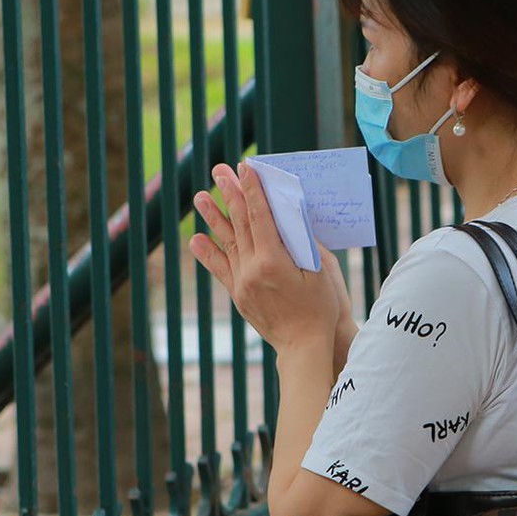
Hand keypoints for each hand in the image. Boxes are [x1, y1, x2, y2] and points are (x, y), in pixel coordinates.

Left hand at [190, 163, 347, 353]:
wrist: (304, 346)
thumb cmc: (320, 309)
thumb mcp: (320, 272)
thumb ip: (305, 244)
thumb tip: (291, 218)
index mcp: (274, 261)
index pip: (259, 216)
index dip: (251, 190)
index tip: (244, 169)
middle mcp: (252, 270)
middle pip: (240, 224)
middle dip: (230, 194)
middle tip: (220, 171)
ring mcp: (242, 283)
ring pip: (226, 243)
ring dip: (214, 218)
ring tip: (201, 196)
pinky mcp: (239, 295)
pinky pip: (220, 269)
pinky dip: (208, 253)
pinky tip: (197, 239)